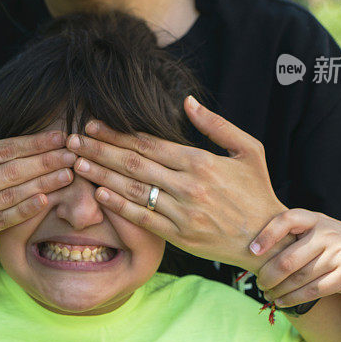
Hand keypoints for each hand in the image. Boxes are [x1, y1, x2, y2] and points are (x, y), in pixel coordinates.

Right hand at [0, 115, 76, 252]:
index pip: (1, 149)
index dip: (33, 142)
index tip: (59, 135)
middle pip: (11, 172)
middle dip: (47, 161)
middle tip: (74, 151)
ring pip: (11, 196)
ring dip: (44, 184)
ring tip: (69, 173)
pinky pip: (1, 221)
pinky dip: (25, 211)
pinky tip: (45, 200)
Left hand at [66, 95, 287, 271]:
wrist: (269, 239)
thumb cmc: (258, 191)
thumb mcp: (249, 150)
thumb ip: (217, 126)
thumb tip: (187, 102)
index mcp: (201, 162)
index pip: (149, 143)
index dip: (117, 133)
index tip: (92, 125)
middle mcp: (189, 186)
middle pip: (134, 163)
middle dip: (99, 150)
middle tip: (71, 140)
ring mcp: (183, 213)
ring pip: (134, 190)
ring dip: (102, 176)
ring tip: (77, 164)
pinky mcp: (180, 237)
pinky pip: (143, 219)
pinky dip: (120, 207)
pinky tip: (99, 195)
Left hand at [252, 208, 340, 305]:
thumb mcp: (324, 232)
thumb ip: (300, 233)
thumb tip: (257, 248)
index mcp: (317, 219)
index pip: (287, 220)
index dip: (266, 235)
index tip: (252, 250)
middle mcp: (328, 234)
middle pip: (288, 259)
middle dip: (268, 275)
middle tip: (258, 283)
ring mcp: (339, 255)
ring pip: (298, 278)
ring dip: (279, 290)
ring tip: (267, 294)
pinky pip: (312, 291)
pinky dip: (293, 299)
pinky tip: (282, 302)